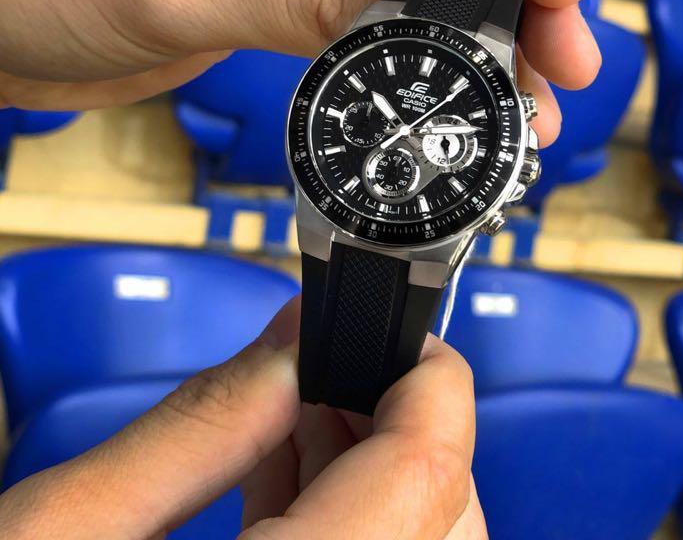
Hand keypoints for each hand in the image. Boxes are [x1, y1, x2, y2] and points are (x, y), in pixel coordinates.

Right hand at [0, 298, 485, 539]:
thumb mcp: (65, 528)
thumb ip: (202, 422)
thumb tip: (294, 335)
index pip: (429, 477)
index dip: (431, 384)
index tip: (404, 338)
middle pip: (444, 514)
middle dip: (399, 424)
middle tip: (336, 371)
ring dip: (376, 467)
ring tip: (301, 411)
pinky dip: (349, 513)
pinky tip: (289, 473)